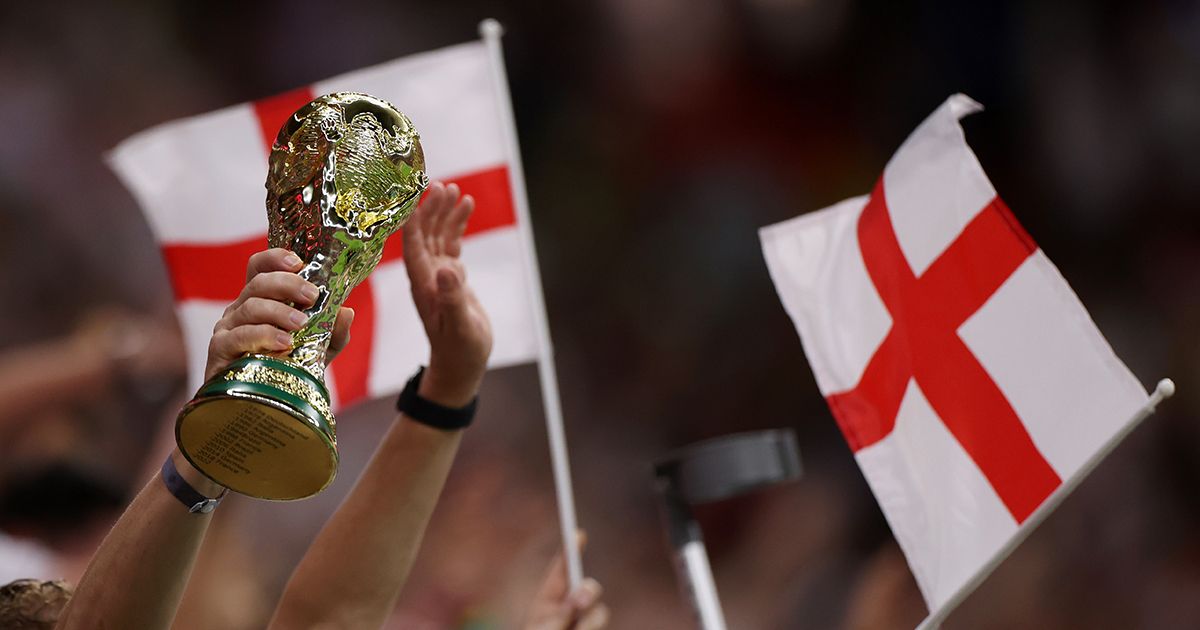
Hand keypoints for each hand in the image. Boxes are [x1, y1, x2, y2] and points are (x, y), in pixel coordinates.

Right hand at [205, 249, 353, 380]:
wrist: (262, 406)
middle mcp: (241, 309)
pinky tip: (284, 343)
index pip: (260, 268)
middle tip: (312, 295)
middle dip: (287, 284)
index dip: (275, 258)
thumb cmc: (286, 371)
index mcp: (261, 301)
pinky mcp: (220, 349)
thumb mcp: (318, 351)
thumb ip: (334, 333)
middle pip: (258, 282)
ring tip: (301, 323)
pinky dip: (263, 335)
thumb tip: (347, 311)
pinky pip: (239, 335)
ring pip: (250, 306)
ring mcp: (228, 328)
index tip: (298, 262)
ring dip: (278, 311)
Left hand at [402, 182, 492, 405]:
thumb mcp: (459, 325)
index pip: (412, 245)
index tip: (416, 194)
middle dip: (430, 209)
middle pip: (424, 234)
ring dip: (444, 213)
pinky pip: (452, 244)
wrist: (461, 365)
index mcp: (422, 284)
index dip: (413, 220)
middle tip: (442, 185)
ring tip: (456, 191)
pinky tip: (467, 207)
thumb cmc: (460, 349)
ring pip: (438, 235)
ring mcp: (438, 275)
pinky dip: (458, 225)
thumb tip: (449, 268)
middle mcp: (427, 275)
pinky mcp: (452, 277)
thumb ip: (453, 297)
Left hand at [523, 535, 608, 629]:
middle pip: (589, 587)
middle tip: (580, 603)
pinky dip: (587, 629)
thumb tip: (577, 601)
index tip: (578, 533)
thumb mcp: (541, 629)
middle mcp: (570, 607)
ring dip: (588, 622)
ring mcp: (584, 621)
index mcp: (549, 598)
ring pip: (599, 613)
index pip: (562, 569)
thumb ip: (557, 616)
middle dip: (589, 591)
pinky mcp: (593, 629)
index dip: (571, 550)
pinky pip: (599, 626)